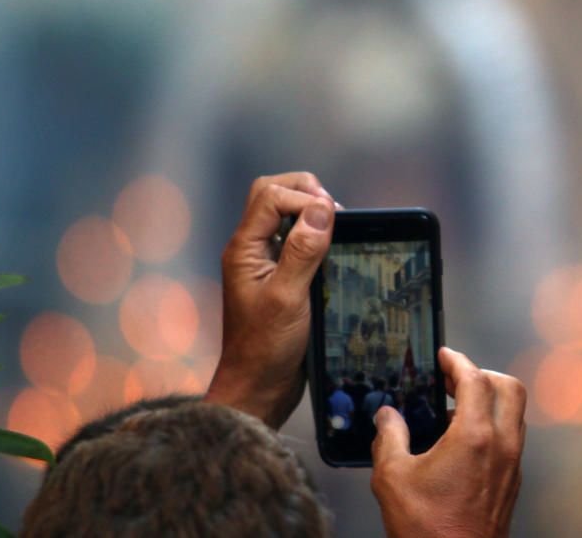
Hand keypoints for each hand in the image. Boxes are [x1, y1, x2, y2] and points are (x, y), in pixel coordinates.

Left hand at [204, 172, 335, 428]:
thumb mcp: (288, 298)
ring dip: (312, 214)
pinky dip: (316, 235)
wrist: (257, 388)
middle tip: (334, 214)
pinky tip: (334, 251)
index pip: (270, 196)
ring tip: (337, 231)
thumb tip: (321, 208)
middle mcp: (251, 249)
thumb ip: (303, 251)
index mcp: (244, 249)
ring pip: (284, 215)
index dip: (303, 198)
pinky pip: (296, 239)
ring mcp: (264, 262)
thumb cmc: (267, 349)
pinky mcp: (280, 275)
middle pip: (273, 194)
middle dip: (305, 194)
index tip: (331, 218)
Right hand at [371, 348, 526, 537]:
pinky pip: (511, 438)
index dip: (458, 361)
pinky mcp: (512, 482)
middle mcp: (502, 445)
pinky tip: (463, 440)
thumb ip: (389, 438)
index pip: (475, 379)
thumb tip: (386, 417)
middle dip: (483, 374)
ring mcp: (512, 464)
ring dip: (490, 400)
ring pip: (514, 413)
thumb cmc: (428, 530)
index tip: (444, 357)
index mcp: (475, 437)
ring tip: (456, 408)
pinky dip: (493, 425)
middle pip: (509, 388)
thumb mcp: (393, 478)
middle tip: (455, 378)